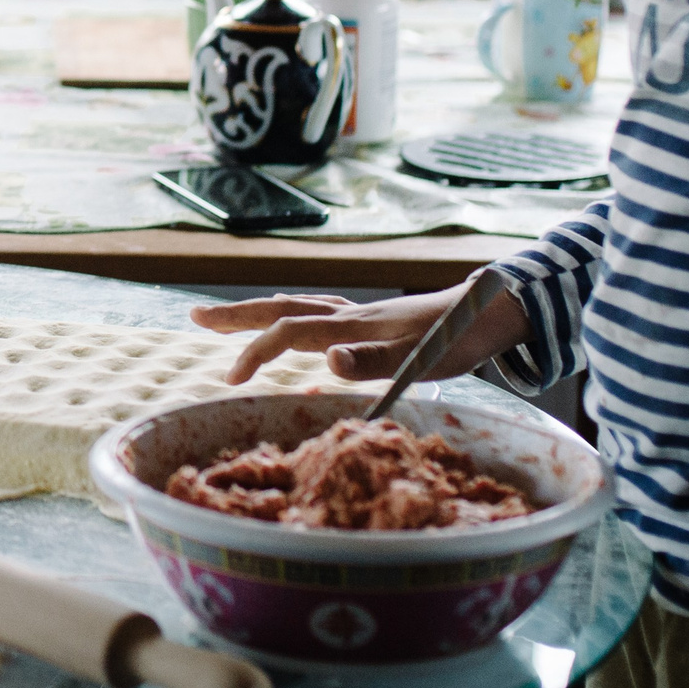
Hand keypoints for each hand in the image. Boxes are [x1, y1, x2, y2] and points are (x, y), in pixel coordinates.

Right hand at [189, 276, 531, 383]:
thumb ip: (374, 361)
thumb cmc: (460, 338)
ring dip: (257, 312)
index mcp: (352, 326)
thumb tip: (327, 362)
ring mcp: (359, 315)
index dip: (256, 353)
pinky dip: (289, 319)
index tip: (232, 381)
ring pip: (295, 306)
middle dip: (236, 316)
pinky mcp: (372, 321)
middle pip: (280, 307)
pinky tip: (289, 330)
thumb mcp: (421, 357)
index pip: (288, 332)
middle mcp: (349, 315)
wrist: (494, 310)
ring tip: (223, 319)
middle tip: (194, 318)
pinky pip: (316, 313)